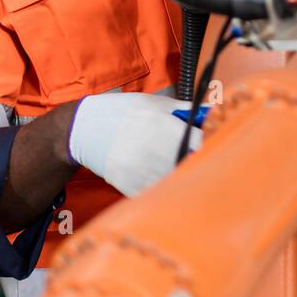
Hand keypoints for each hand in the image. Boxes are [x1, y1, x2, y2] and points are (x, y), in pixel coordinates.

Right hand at [67, 92, 200, 196]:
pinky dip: (161, 188)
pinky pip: (155, 193)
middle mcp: (151, 148)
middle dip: (194, 161)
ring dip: (179, 176)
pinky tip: (159, 177)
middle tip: (194, 159)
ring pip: (173, 181)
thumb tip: (210, 112)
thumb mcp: (155, 103)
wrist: (86, 128)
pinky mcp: (128, 184)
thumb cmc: (126, 112)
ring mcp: (139, 169)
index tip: (204, 145)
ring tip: (177, 168)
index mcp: (161, 124)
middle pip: (188, 164)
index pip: (198, 142)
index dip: (204, 144)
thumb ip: (184, 109)